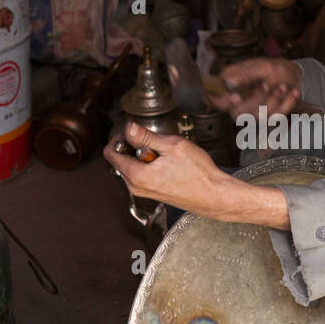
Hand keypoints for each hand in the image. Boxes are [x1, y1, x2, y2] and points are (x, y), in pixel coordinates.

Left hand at [103, 119, 290, 229]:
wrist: (213, 195)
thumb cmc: (198, 173)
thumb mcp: (173, 146)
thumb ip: (146, 137)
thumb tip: (128, 128)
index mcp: (137, 175)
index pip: (111, 152)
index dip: (120, 137)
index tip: (135, 132)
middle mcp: (135, 187)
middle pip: (121, 159)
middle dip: (134, 147)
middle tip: (157, 143)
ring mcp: (143, 192)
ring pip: (132, 166)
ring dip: (144, 156)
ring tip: (166, 155)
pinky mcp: (152, 193)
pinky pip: (142, 174)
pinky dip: (150, 165)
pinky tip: (169, 165)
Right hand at [212, 57, 301, 120]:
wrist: (294, 76)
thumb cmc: (275, 69)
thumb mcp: (262, 66)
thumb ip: (245, 74)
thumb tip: (228, 81)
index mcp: (232, 87)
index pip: (216, 101)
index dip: (223, 103)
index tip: (236, 97)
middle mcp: (240, 103)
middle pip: (238, 113)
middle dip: (256, 99)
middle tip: (266, 85)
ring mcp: (254, 112)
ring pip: (259, 116)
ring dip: (274, 100)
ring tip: (283, 86)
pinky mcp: (269, 118)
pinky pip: (276, 117)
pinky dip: (287, 103)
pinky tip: (292, 93)